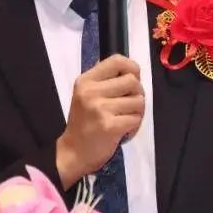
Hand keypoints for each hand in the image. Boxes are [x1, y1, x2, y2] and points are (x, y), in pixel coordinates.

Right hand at [55, 54, 144, 188]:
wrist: (74, 152)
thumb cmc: (84, 122)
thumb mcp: (87, 94)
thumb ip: (106, 81)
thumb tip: (134, 71)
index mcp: (86, 80)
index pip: (117, 60)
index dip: (132, 68)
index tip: (133, 79)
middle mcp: (91, 91)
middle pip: (133, 81)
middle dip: (137, 94)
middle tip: (128, 105)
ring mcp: (100, 109)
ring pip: (138, 101)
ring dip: (137, 112)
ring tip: (124, 119)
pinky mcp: (110, 126)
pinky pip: (136, 118)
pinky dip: (134, 126)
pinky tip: (123, 130)